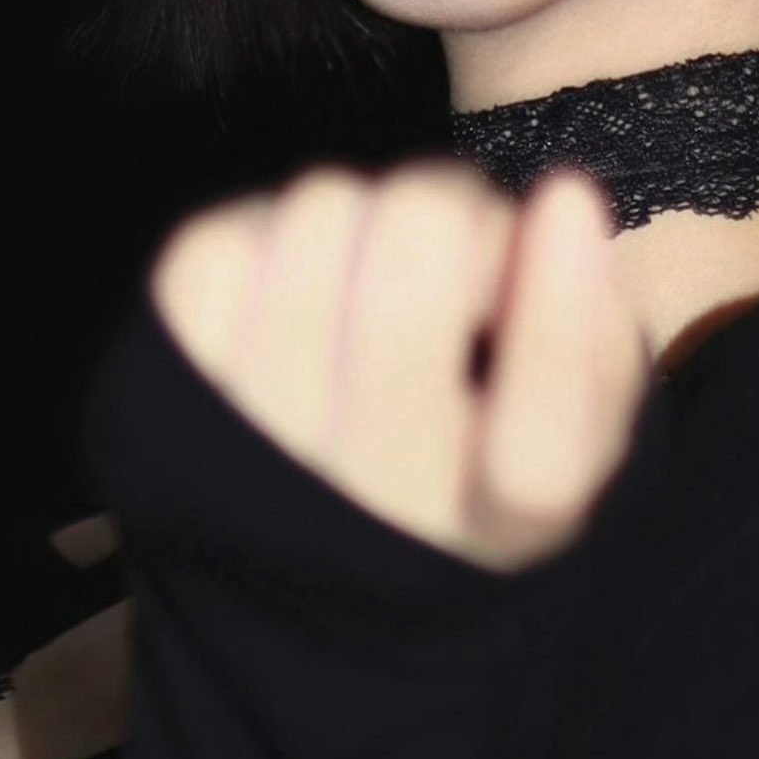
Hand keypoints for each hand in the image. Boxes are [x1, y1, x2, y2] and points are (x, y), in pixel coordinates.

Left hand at [149, 160, 648, 569]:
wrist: (316, 562)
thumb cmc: (472, 459)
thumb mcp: (579, 431)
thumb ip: (592, 337)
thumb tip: (563, 202)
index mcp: (496, 536)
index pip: (535, 458)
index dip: (558, 315)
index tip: (569, 196)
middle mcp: (367, 519)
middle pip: (410, 276)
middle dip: (457, 215)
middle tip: (463, 253)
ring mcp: (252, 461)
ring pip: (321, 222)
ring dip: (365, 218)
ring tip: (377, 277)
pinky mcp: (166, 396)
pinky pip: (220, 242)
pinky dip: (272, 231)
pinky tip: (301, 286)